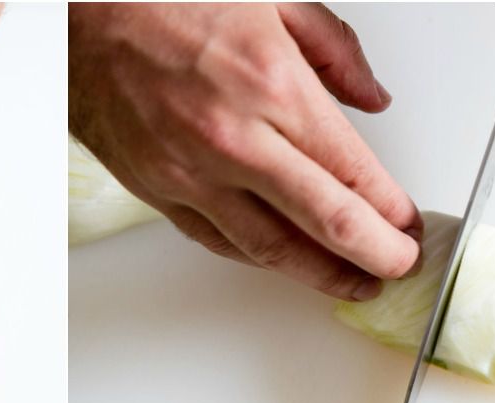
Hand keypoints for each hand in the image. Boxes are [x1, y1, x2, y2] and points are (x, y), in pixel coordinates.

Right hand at [68, 2, 421, 298]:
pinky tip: (289, 264)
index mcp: (272, 86)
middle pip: (324, 220)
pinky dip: (262, 260)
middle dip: (375, 254)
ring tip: (354, 283)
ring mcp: (195, 175)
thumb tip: (372, 99)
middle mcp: (235, 140)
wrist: (85, 24)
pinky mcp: (163, 194)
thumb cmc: (168, 5)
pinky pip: (223, 243)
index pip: (351, 169)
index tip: (409, 223)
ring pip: (272, 249)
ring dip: (322, 275)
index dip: (390, 207)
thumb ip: (335, 51)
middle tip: (400, 267)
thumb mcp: (272, 1)